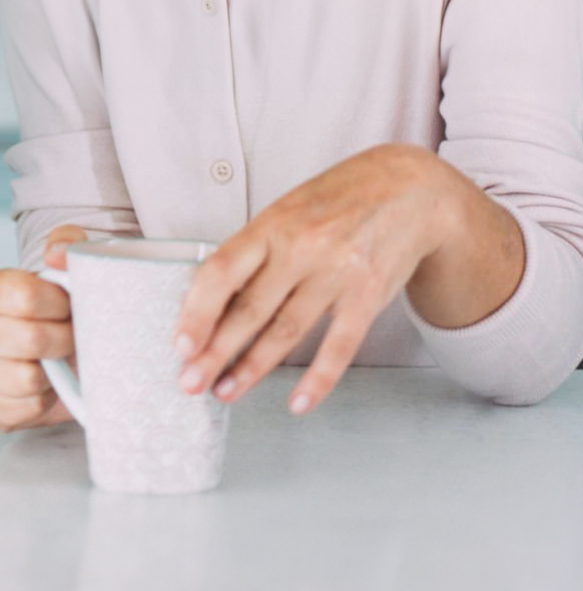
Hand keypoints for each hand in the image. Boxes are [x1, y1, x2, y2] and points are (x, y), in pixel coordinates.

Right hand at [0, 225, 86, 430]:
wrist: (52, 358)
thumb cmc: (59, 314)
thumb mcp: (68, 270)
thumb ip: (68, 244)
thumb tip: (57, 253)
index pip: (26, 296)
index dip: (60, 305)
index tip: (70, 308)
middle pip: (30, 339)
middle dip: (63, 341)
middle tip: (71, 339)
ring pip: (27, 377)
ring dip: (53, 374)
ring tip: (54, 363)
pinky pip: (24, 408)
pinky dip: (43, 401)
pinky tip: (42, 387)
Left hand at [174, 146, 452, 415]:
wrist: (409, 188)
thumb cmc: (336, 201)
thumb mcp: (286, 211)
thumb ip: (255, 252)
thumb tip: (214, 300)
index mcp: (271, 225)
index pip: (222, 272)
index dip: (197, 311)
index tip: (182, 343)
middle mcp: (301, 249)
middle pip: (249, 310)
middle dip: (215, 352)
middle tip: (191, 382)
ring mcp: (336, 274)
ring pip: (286, 331)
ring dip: (253, 367)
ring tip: (227, 391)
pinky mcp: (368, 296)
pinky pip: (338, 346)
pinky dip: (317, 379)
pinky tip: (297, 402)